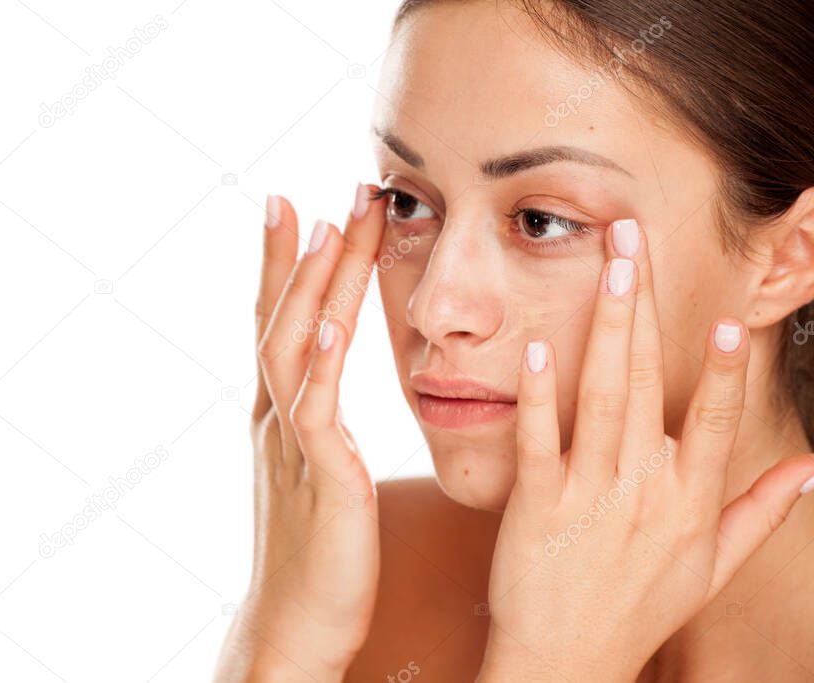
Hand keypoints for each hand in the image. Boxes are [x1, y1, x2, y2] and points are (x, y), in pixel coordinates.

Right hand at [214, 186, 386, 681]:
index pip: (280, 324)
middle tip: (317, 192)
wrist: (295, 627)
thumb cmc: (317, 557)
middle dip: (301, 254)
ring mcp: (293, 445)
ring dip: (313, 284)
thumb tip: (324, 392)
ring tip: (330, 224)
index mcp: (284, 417)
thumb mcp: (317, 476)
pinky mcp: (320, 478)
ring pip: (295, 347)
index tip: (296, 208)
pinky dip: (321, 359)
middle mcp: (278, 419)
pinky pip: (317, 408)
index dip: (284, 266)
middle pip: (282, 319)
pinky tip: (332, 316)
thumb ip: (320, 428)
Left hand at [478, 218, 813, 680]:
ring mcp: (590, 495)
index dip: (728, 368)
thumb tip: (812, 469)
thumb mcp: (711, 567)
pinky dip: (540, 394)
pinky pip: (539, 440)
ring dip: (606, 327)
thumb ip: (759, 512)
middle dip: (646, 306)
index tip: (732, 315)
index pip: (719, 422)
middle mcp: (646, 491)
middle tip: (638, 238)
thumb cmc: (637, 608)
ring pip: (603, 397)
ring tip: (609, 265)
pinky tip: (538, 346)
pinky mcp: (536, 504)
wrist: (565, 661)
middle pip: (652, 384)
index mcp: (691, 502)